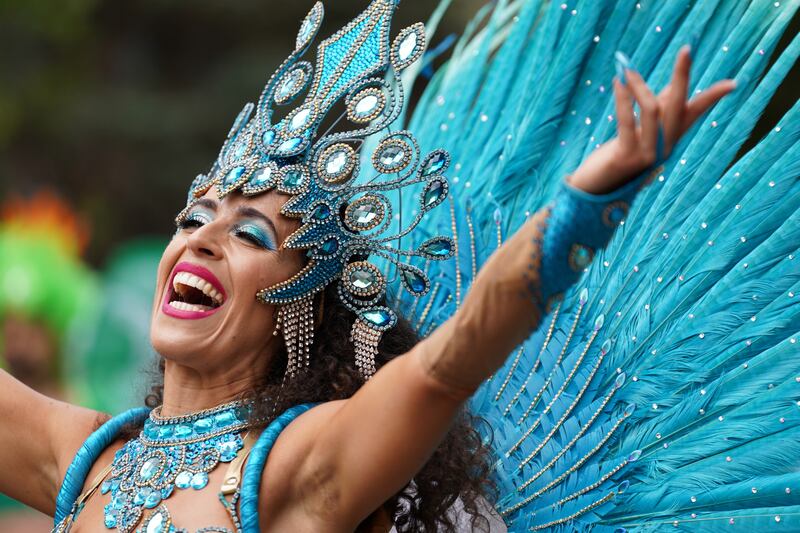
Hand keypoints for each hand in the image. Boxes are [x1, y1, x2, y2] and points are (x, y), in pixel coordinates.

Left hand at [569, 46, 736, 194]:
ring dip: (639, 87)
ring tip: (626, 70)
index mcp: (670, 140)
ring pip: (652, 111)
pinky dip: (623, 99)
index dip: (712, 98)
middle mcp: (664, 148)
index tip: (732, 83)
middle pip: (678, 107)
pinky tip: (618, 83)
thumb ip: (656, 110)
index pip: (694, 114)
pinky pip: (627, 121)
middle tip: (686, 50)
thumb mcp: (641, 132)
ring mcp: (647, 155)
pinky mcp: (626, 158)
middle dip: (683, 77)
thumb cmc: (617, 156)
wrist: (596, 189)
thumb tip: (676, 84)